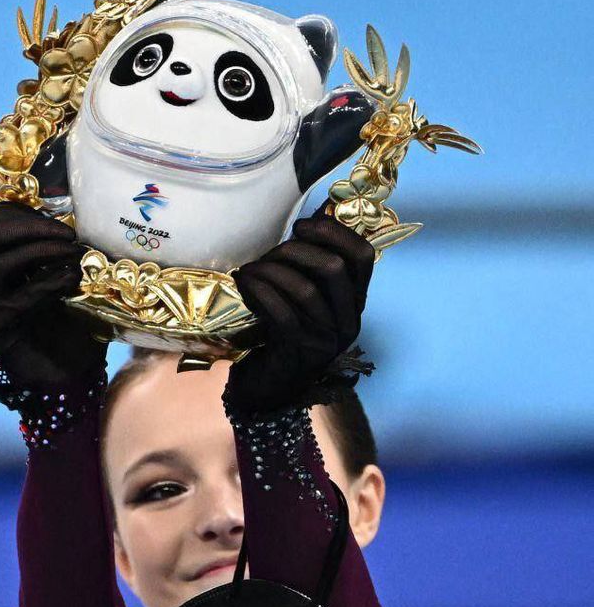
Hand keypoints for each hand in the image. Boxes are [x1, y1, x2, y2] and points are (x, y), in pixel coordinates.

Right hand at [0, 202, 106, 392]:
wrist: (74, 377)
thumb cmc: (77, 329)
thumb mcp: (77, 281)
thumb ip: (69, 252)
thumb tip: (83, 222)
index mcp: (3, 262)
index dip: (24, 211)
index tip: (64, 219)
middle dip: (33, 225)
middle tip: (70, 236)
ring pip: (3, 258)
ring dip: (44, 250)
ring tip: (76, 256)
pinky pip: (17, 295)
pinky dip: (48, 283)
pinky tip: (72, 281)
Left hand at [225, 203, 374, 413]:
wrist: (268, 389)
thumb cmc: (282, 336)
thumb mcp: (303, 299)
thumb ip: (310, 267)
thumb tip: (310, 217)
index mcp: (354, 304)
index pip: (363, 256)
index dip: (333, 232)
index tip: (301, 226)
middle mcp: (347, 322)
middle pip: (333, 269)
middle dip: (295, 251)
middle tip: (268, 255)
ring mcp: (326, 341)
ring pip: (305, 289)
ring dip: (270, 271)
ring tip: (248, 270)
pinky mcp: (300, 353)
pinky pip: (282, 312)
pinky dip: (260, 292)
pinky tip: (244, 284)